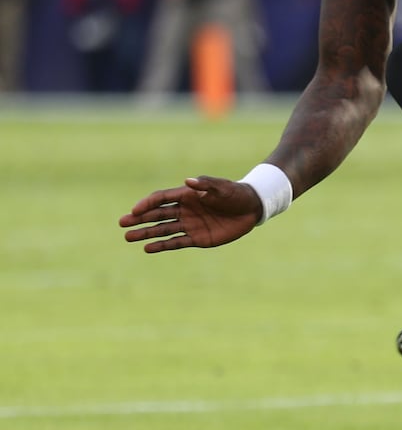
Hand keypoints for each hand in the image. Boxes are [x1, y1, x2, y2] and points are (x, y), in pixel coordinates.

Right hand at [119, 177, 263, 252]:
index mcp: (187, 195)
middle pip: (157, 214)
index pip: (161, 198)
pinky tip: (147, 248)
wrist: (252, 208)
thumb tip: (188, 181)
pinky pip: (176, 243)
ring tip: (128, 237)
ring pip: (163, 229)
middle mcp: (185, 210)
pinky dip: (162, 246)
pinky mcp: (197, 238)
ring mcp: (190, 224)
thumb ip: (206, 185)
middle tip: (122, 223)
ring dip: (146, 233)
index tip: (134, 210)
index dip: (147, 204)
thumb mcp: (222, 188)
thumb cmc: (236, 194)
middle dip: (139, 219)